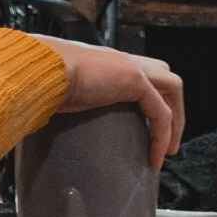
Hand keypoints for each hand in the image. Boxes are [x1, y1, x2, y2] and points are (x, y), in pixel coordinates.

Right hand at [37, 37, 184, 169]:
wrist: (42, 71)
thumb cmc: (41, 81)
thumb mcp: (59, 92)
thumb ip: (66, 101)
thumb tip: (52, 120)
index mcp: (104, 62)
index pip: (139, 73)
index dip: (150, 98)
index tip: (145, 129)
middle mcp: (121, 60)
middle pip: (164, 73)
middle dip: (172, 105)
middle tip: (166, 139)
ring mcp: (130, 67)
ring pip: (172, 87)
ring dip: (175, 120)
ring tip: (167, 150)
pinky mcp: (135, 80)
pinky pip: (161, 112)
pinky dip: (162, 136)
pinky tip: (154, 157)